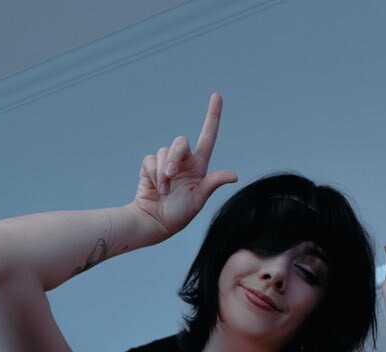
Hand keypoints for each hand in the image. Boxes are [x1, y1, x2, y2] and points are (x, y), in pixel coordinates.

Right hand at [133, 92, 238, 239]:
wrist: (154, 222)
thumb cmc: (179, 214)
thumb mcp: (198, 199)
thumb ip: (213, 183)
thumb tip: (234, 175)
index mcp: (199, 166)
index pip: (208, 136)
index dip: (212, 116)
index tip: (217, 95)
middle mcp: (184, 161)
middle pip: (180, 142)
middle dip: (174, 156)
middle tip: (170, 175)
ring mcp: (167, 163)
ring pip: (164, 151)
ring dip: (163, 172)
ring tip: (163, 190)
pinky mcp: (151, 166)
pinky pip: (151, 160)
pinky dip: (153, 173)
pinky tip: (155, 187)